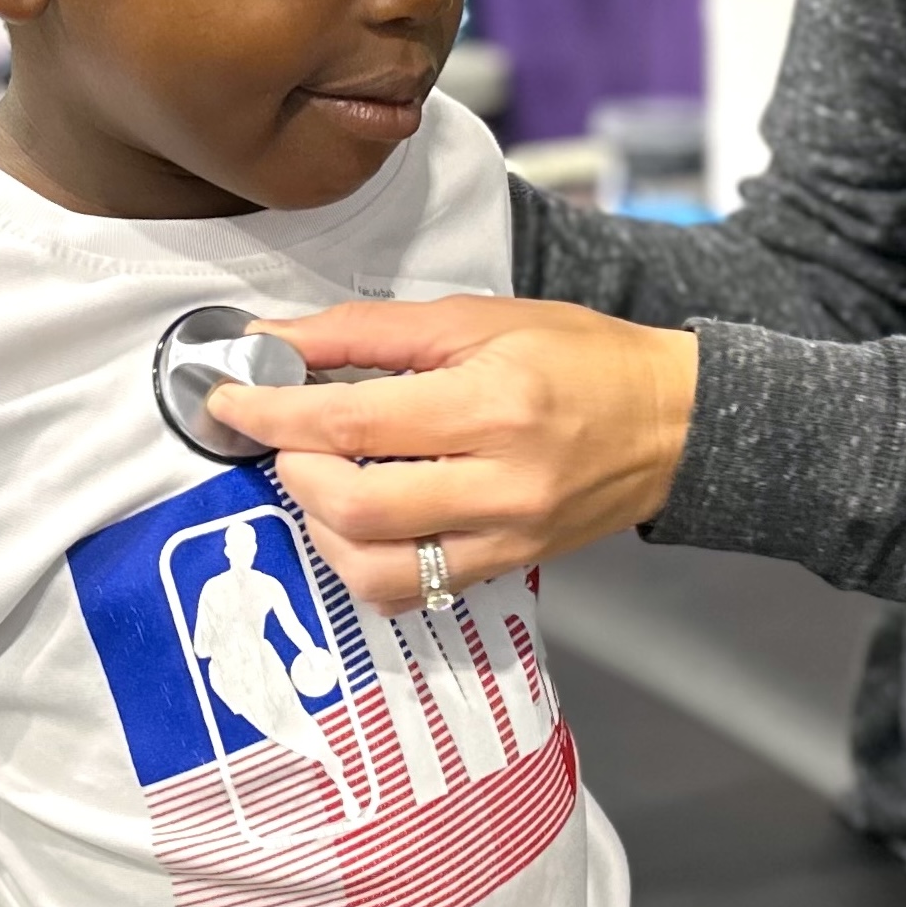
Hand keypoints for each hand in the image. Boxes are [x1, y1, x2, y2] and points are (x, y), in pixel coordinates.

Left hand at [207, 296, 698, 612]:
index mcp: (493, 403)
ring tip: (323, 478)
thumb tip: (276, 340)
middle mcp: (500, 482)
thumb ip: (369, 331)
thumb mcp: (479, 318)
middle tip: (281, 437)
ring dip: (320, 524)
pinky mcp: (507, 567)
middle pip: (352, 504)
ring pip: (373, 565)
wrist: (675, 422)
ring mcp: (505, 537)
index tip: (229, 400)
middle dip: (292, 469)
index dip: (271, 412)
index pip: (351, 421)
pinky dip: (362, 559)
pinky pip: (408, 588)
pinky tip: (363, 518)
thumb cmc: (584, 357)